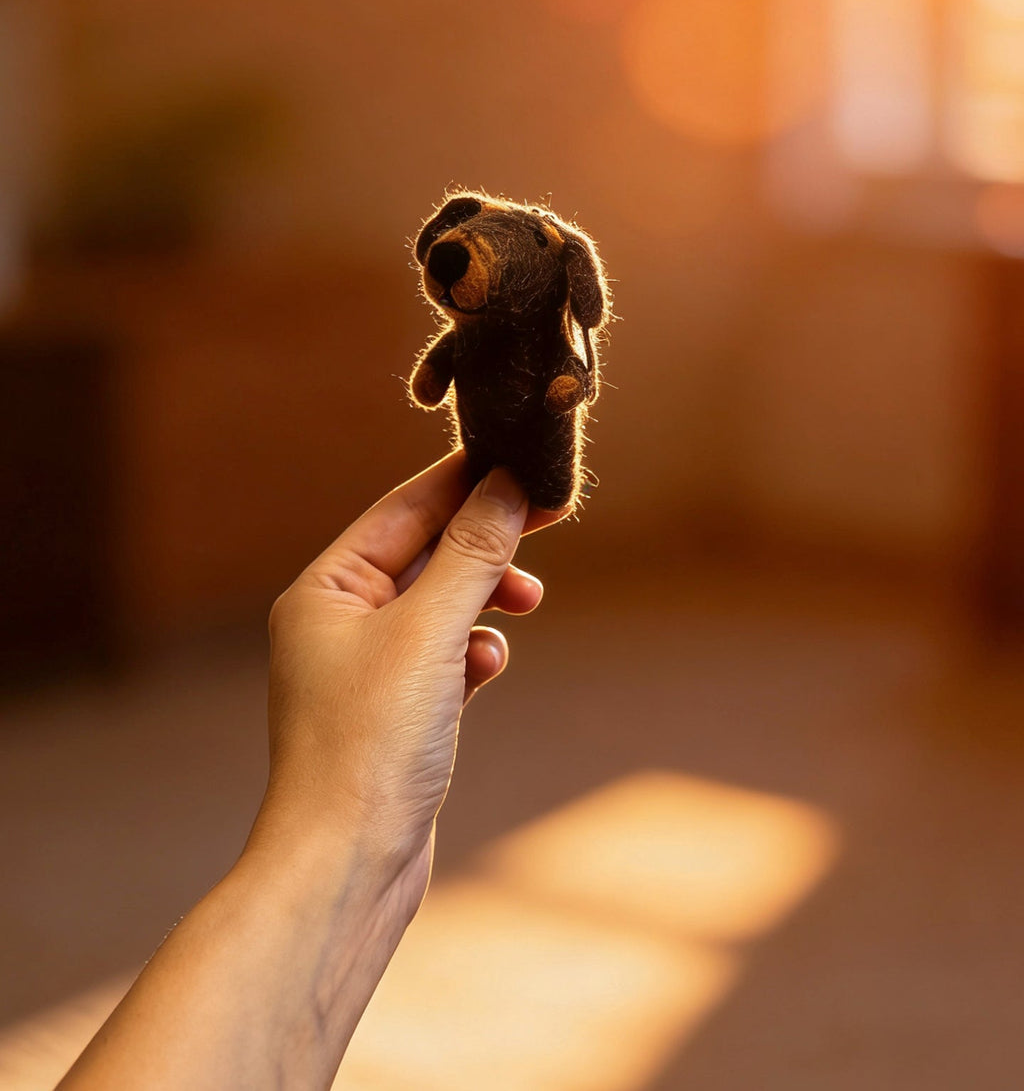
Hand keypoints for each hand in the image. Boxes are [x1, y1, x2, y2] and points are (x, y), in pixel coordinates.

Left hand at [247, 452, 566, 905]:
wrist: (346, 865)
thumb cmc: (368, 746)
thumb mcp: (429, 633)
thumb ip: (471, 554)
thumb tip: (507, 487)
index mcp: (325, 590)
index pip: (403, 509)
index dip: (466, 480)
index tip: (523, 461)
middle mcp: (339, 623)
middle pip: (426, 553)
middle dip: (486, 541)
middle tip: (550, 518)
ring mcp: (368, 671)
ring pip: (441, 606)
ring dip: (486, 598)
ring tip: (527, 604)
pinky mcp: (396, 714)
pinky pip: (446, 657)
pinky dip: (474, 653)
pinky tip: (488, 669)